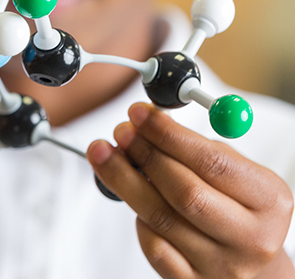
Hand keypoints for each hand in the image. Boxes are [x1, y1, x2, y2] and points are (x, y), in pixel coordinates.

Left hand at [89, 103, 294, 278]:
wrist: (254, 269)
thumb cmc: (239, 209)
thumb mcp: (240, 177)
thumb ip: (200, 149)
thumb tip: (148, 121)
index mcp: (270, 201)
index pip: (213, 163)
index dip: (169, 135)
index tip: (138, 113)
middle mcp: (251, 238)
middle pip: (185, 192)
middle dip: (145, 155)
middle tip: (120, 131)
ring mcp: (222, 266)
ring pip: (161, 218)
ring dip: (125, 180)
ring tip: (104, 153)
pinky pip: (154, 246)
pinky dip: (137, 218)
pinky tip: (129, 198)